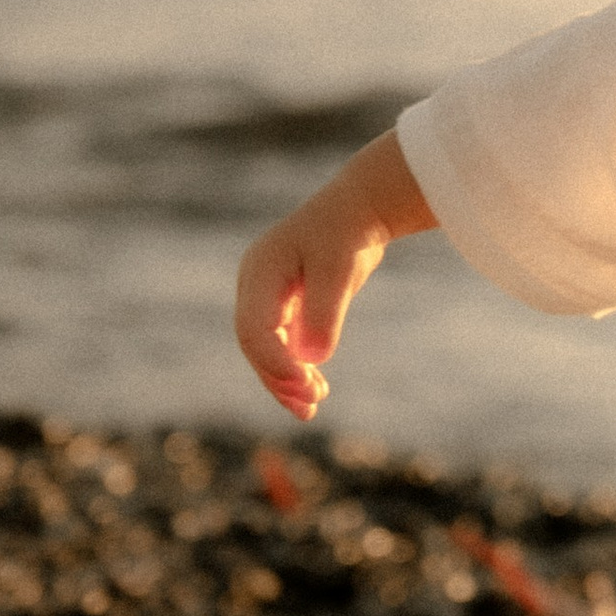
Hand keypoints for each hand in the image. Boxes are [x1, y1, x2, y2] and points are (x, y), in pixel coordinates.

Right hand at [232, 130, 434, 420]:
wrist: (361, 208)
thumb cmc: (348, 232)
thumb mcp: (340, 268)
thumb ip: (325, 311)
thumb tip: (312, 360)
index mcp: (259, 271)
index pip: (254, 329)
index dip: (275, 362)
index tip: (307, 382)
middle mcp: (256, 286)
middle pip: (255, 344)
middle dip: (279, 377)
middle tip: (311, 403)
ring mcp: (268, 297)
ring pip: (267, 349)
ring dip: (286, 380)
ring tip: (312, 407)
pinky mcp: (286, 307)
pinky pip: (283, 345)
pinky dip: (296, 369)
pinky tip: (316, 390)